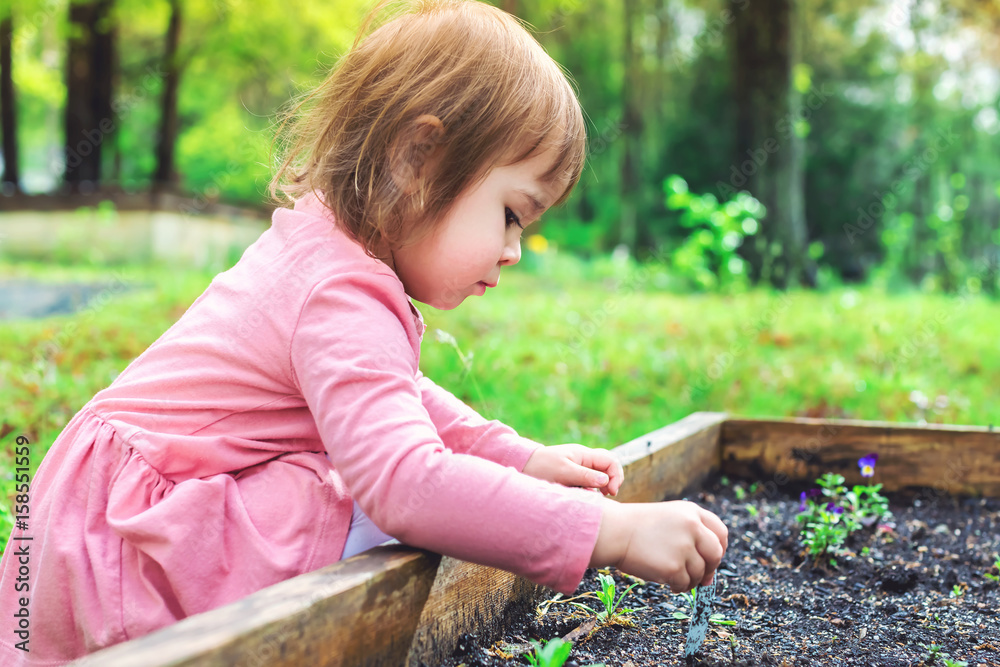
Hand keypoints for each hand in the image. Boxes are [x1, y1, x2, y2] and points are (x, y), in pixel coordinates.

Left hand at [521, 444, 623, 495]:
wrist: (523, 466)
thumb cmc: (541, 467)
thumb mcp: (563, 472)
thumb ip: (585, 476)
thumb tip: (606, 481)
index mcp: (584, 454)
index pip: (610, 461)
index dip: (616, 476)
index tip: (610, 492)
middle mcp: (584, 460)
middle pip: (609, 467)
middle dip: (613, 480)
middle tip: (609, 495)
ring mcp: (579, 468)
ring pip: (601, 475)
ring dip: (604, 485)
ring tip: (601, 497)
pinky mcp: (574, 477)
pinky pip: (590, 482)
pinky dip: (593, 489)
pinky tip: (589, 497)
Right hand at [590, 500, 727, 592]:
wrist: (614, 532)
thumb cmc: (638, 527)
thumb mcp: (669, 518)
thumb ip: (692, 537)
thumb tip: (710, 576)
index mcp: (691, 512)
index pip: (721, 532)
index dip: (720, 548)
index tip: (711, 557)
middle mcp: (692, 527)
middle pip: (716, 554)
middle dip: (710, 568)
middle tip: (700, 576)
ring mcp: (684, 547)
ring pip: (700, 573)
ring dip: (691, 580)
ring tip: (674, 576)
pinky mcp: (674, 567)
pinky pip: (685, 584)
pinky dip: (679, 586)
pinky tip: (667, 581)